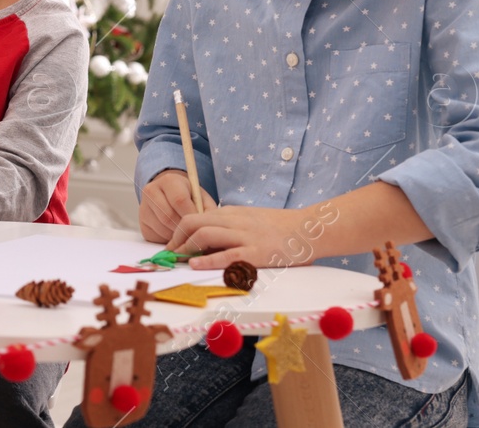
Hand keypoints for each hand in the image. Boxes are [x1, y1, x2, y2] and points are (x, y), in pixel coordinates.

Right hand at [139, 169, 215, 243]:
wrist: (169, 193)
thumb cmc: (188, 196)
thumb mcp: (200, 196)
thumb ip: (207, 209)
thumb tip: (210, 226)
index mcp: (169, 181)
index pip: (179, 201)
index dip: (191, 216)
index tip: (201, 226)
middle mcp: (151, 191)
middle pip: (168, 217)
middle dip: (184, 229)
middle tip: (196, 234)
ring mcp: (144, 208)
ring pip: (162, 229)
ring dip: (177, 236)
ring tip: (187, 234)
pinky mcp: (142, 223)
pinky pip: (156, 236)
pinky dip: (168, 240)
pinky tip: (176, 235)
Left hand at [166, 204, 316, 270]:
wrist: (308, 228)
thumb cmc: (279, 227)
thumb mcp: (249, 220)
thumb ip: (229, 227)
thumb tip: (206, 241)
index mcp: (230, 213)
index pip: (195, 216)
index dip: (178, 231)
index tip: (172, 245)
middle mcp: (233, 221)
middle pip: (192, 222)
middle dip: (176, 238)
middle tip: (170, 254)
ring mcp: (244, 236)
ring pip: (204, 234)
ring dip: (185, 247)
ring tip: (178, 260)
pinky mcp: (256, 252)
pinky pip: (227, 255)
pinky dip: (207, 260)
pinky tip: (195, 265)